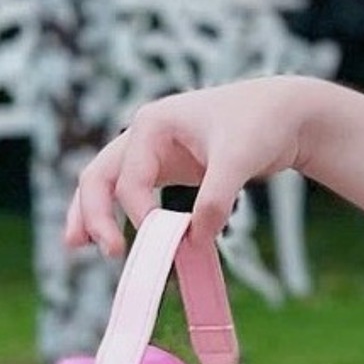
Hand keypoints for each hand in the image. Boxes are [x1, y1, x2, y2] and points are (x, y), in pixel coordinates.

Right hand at [64, 75, 315, 255]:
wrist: (287, 112)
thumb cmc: (262, 123)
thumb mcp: (239, 160)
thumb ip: (216, 199)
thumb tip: (196, 240)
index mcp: (153, 123)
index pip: (130, 180)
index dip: (140, 215)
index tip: (163, 241)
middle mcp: (145, 134)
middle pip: (99, 176)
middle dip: (91, 214)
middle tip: (102, 250)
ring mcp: (153, 151)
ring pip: (106, 183)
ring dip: (91, 213)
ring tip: (76, 246)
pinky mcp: (167, 167)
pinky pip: (132, 192)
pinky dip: (118, 213)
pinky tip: (112, 238)